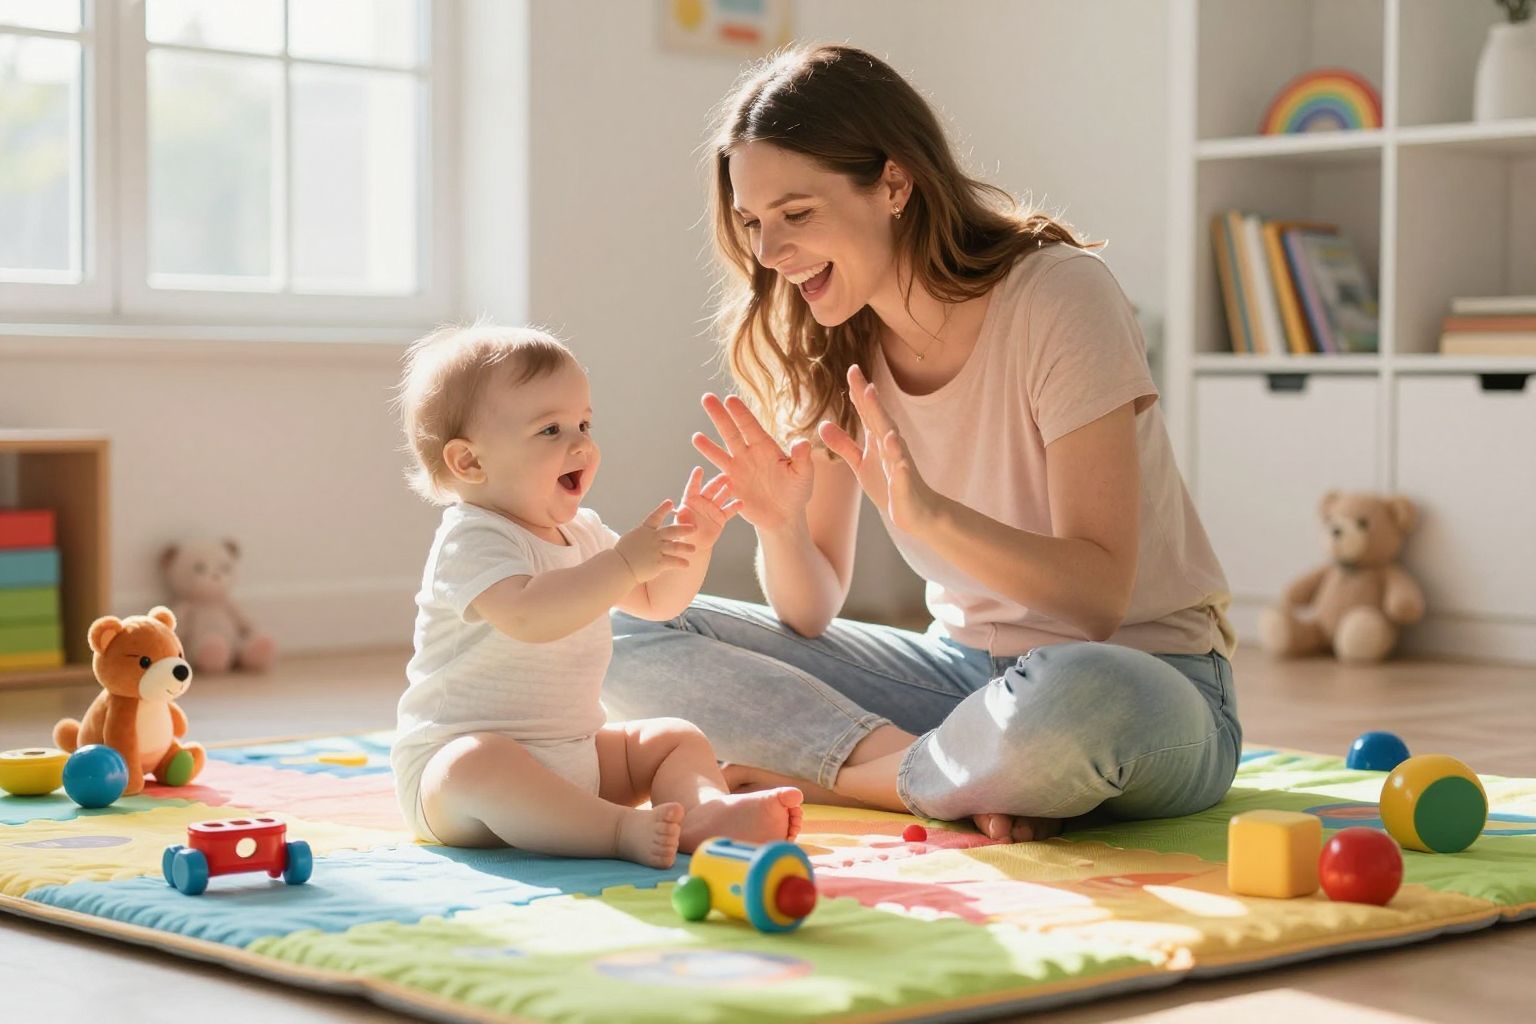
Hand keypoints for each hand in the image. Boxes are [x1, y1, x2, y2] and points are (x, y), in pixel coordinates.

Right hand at [615, 500, 695, 582]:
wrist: (619, 566)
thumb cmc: (621, 555)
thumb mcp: (630, 540)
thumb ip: (640, 537)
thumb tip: (644, 537)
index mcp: (644, 531)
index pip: (654, 517)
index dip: (662, 509)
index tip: (670, 502)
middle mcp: (652, 538)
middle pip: (671, 531)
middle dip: (683, 528)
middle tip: (694, 528)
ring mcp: (656, 550)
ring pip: (675, 546)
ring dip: (685, 547)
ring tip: (693, 548)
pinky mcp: (658, 562)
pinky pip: (673, 561)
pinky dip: (680, 563)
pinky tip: (687, 564)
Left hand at [673, 466, 740, 551]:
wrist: (694, 543)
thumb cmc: (683, 532)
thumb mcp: (679, 525)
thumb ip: (680, 518)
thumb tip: (679, 511)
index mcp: (690, 500)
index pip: (693, 487)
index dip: (695, 478)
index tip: (699, 469)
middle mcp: (702, 501)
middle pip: (710, 489)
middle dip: (717, 482)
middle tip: (724, 476)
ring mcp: (713, 508)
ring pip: (721, 497)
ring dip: (727, 491)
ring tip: (732, 486)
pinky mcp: (721, 517)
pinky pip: (729, 510)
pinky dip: (735, 507)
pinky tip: (741, 503)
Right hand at [692, 393, 813, 532]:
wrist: (784, 515)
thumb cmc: (797, 491)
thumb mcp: (803, 474)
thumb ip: (802, 458)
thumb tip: (803, 443)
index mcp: (766, 447)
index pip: (751, 426)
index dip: (740, 413)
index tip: (730, 399)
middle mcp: (749, 454)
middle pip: (731, 432)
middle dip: (719, 416)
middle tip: (706, 398)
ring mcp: (738, 469)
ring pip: (720, 452)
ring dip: (707, 445)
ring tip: (695, 436)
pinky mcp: (731, 485)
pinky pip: (718, 474)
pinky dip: (710, 468)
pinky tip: (699, 461)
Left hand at [818, 364, 944, 534]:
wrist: (915, 511)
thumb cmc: (888, 484)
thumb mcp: (861, 462)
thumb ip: (843, 444)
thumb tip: (822, 424)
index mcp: (878, 439)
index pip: (868, 412)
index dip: (859, 392)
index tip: (852, 369)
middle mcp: (891, 446)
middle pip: (880, 420)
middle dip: (872, 401)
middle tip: (863, 381)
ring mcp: (899, 464)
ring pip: (892, 442)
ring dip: (885, 425)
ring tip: (880, 415)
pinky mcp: (904, 484)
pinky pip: (901, 473)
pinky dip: (898, 464)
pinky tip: (895, 454)